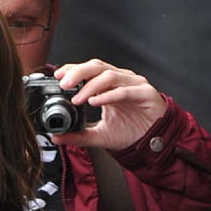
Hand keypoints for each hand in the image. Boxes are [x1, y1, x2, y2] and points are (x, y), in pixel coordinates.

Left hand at [52, 60, 167, 151]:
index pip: (89, 70)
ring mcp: (134, 85)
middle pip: (97, 67)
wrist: (153, 143)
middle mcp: (121, 80)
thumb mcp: (99, 135)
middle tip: (64, 84)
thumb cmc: (131, 133)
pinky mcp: (145, 93)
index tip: (58, 76)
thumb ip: (79, 135)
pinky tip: (95, 102)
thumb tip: (57, 137)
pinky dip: (108, 95)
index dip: (73, 69)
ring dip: (91, 86)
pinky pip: (124, 90)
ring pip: (109, 76)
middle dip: (78, 73)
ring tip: (77, 98)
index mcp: (110, 85)